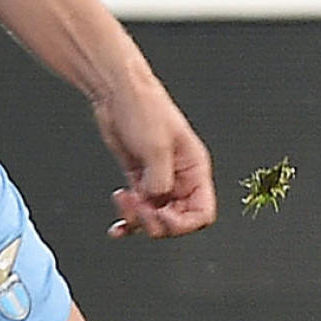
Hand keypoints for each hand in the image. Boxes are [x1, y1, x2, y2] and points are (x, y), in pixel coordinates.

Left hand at [99, 75, 216, 238]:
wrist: (117, 94)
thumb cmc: (144, 108)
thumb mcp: (156, 147)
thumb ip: (160, 180)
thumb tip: (156, 200)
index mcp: (195, 168)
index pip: (202, 212)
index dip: (184, 222)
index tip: (163, 214)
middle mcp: (179, 177)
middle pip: (177, 220)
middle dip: (156, 220)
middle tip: (140, 206)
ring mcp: (158, 179)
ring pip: (155, 218)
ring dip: (137, 218)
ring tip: (126, 200)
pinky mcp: (139, 179)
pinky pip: (138, 210)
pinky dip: (127, 221)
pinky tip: (118, 226)